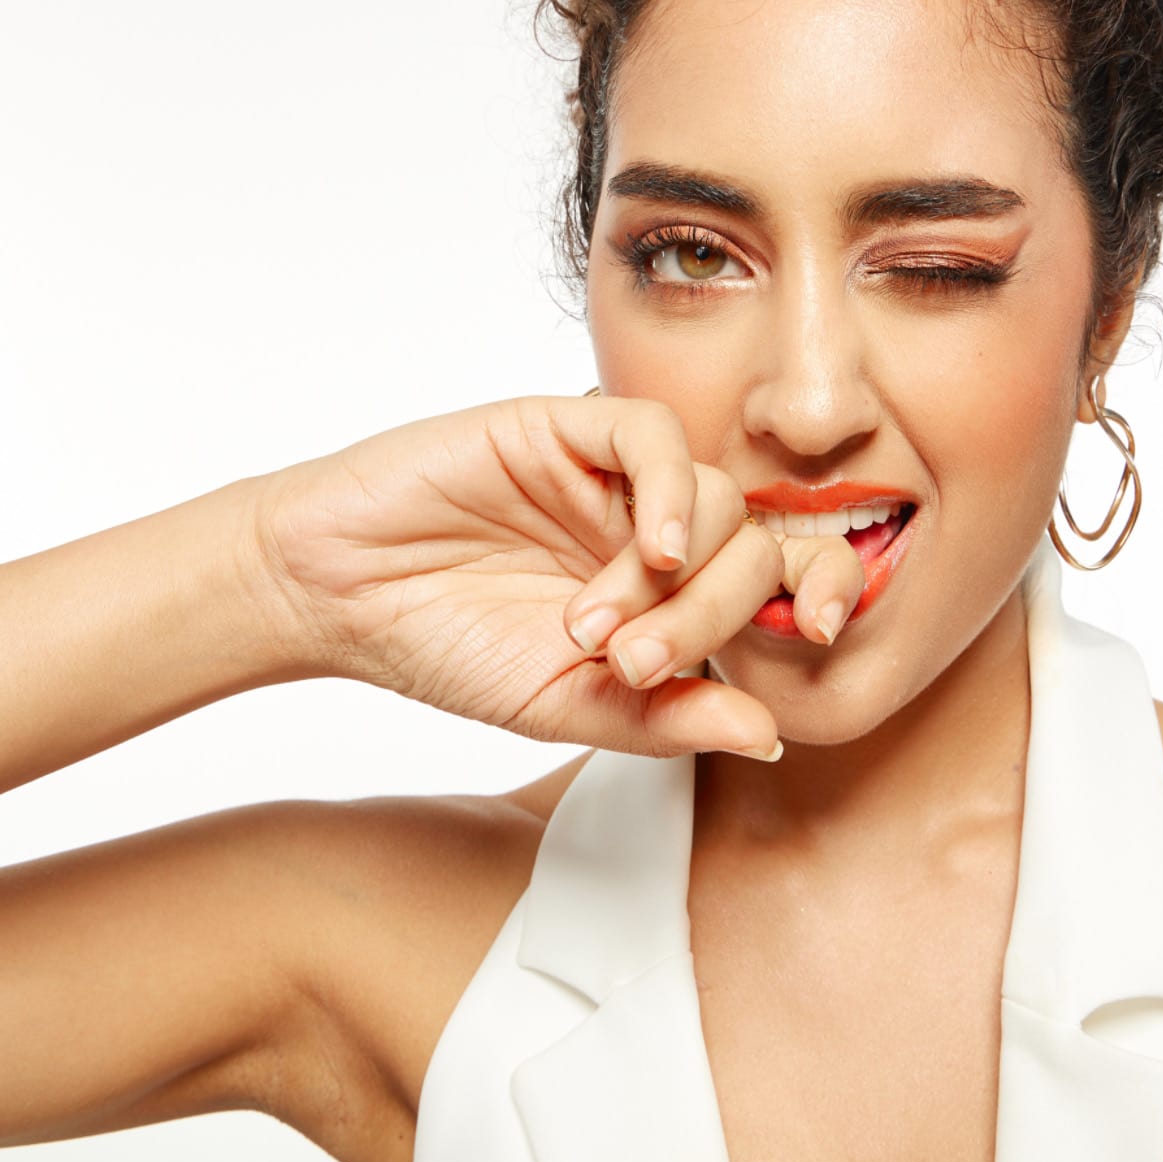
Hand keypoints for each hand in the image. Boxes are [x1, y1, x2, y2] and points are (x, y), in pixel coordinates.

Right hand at [250, 398, 871, 758]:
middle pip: (753, 548)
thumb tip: (774, 735)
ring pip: (715, 497)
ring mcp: (612, 478)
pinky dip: (668, 492)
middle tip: (634, 664)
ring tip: (597, 629)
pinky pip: (652, 435)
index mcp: (673, 596)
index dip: (822, 600)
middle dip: (713, 617)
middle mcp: (654, 531)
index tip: (823, 639)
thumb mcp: (574, 708)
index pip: (782, 584)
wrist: (339, 595)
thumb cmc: (450, 650)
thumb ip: (671, 719)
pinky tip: (644, 549)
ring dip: (675, 577)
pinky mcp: (563, 426)